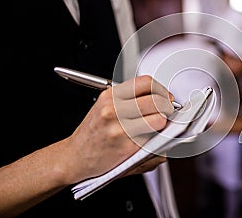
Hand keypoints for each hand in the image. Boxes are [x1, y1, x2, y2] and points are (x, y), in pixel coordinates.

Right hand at [58, 75, 173, 184]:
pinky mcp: (127, 148)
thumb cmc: (93, 132)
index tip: (165, 96)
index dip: (160, 89)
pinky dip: (157, 141)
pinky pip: (154, 140)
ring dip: (163, 124)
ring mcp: (120, 129)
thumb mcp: (104, 106)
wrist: (74, 157)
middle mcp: (114, 110)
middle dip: (167, 107)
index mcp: (110, 96)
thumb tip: (160, 98)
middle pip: (156, 101)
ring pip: (159, 120)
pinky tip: (149, 140)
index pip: (146, 83)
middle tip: (166, 112)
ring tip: (157, 127)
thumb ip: (129, 99)